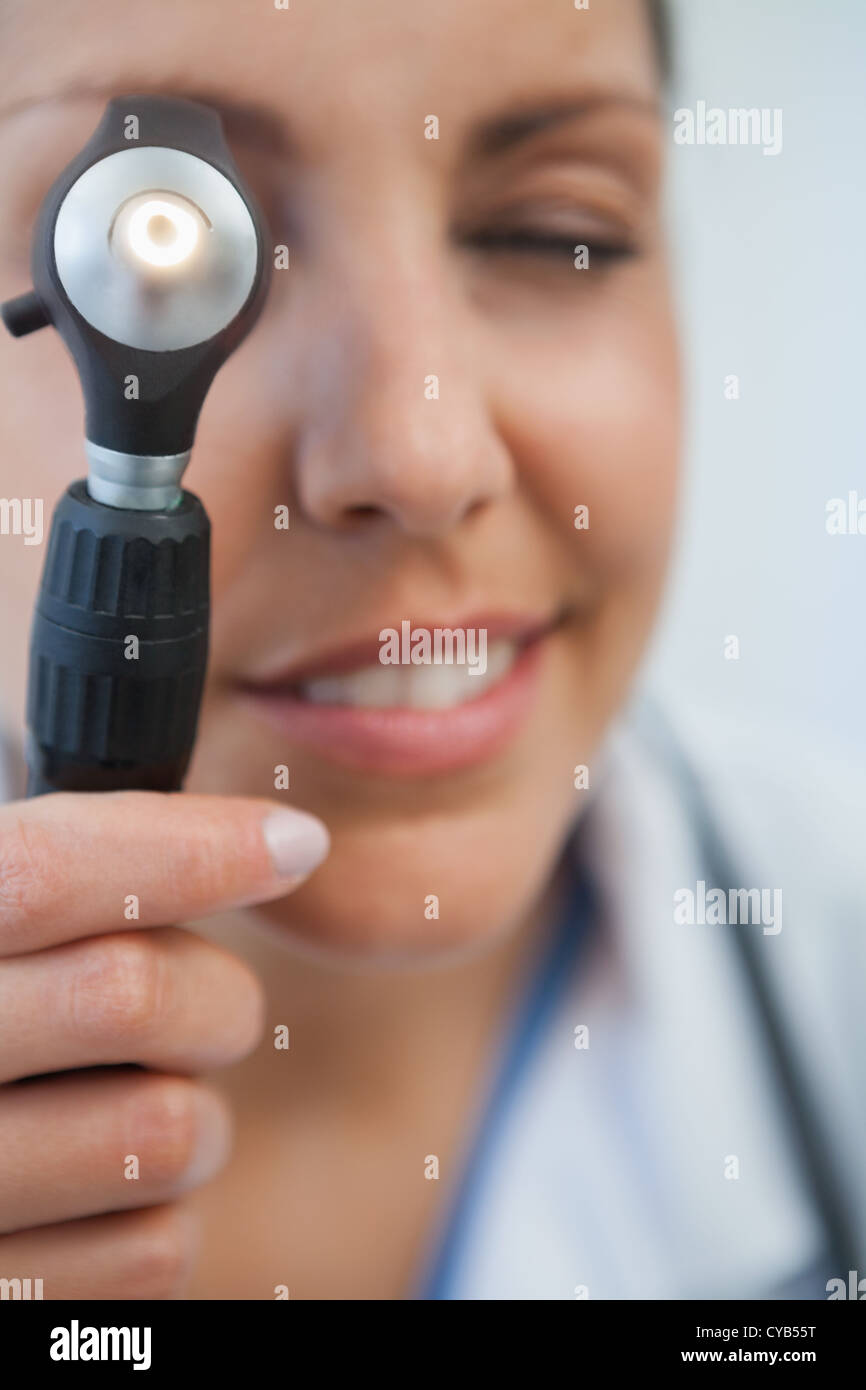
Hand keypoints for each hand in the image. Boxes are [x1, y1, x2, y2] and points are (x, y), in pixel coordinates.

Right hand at [0, 790, 328, 1298]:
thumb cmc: (8, 1007)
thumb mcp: (7, 918)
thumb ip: (93, 867)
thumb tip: (288, 840)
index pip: (41, 875)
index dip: (187, 850)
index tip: (295, 843)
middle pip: (128, 994)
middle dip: (211, 993)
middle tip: (207, 1007)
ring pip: (167, 1129)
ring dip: (193, 1112)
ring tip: (136, 1104)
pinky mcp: (6, 1306)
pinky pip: (158, 1248)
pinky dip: (157, 1214)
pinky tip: (100, 1196)